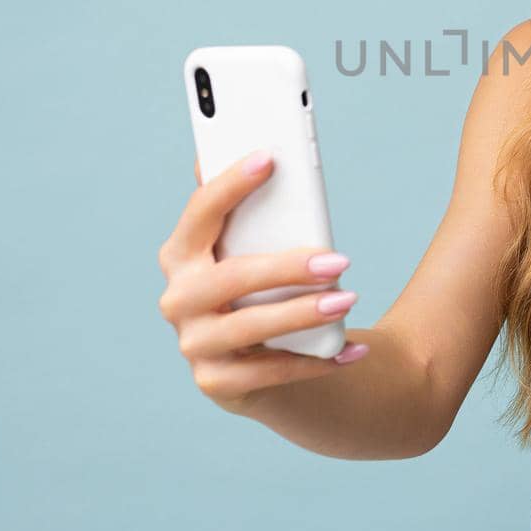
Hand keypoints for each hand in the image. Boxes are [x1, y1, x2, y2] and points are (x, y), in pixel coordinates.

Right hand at [157, 151, 368, 414]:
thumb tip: (259, 147)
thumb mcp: (253, 247)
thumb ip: (251, 209)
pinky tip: (352, 351)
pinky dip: (314, 362)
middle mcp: (178, 299)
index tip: (269, 158)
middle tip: (338, 260)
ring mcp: (194, 343)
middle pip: (230, 277)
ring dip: (302, 314)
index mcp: (182, 254)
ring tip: (348, 299)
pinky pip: (268, 373)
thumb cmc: (260, 288)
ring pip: (249, 327)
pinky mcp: (216, 383)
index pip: (200, 214)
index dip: (230, 184)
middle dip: (286, 268)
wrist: (263, 361)